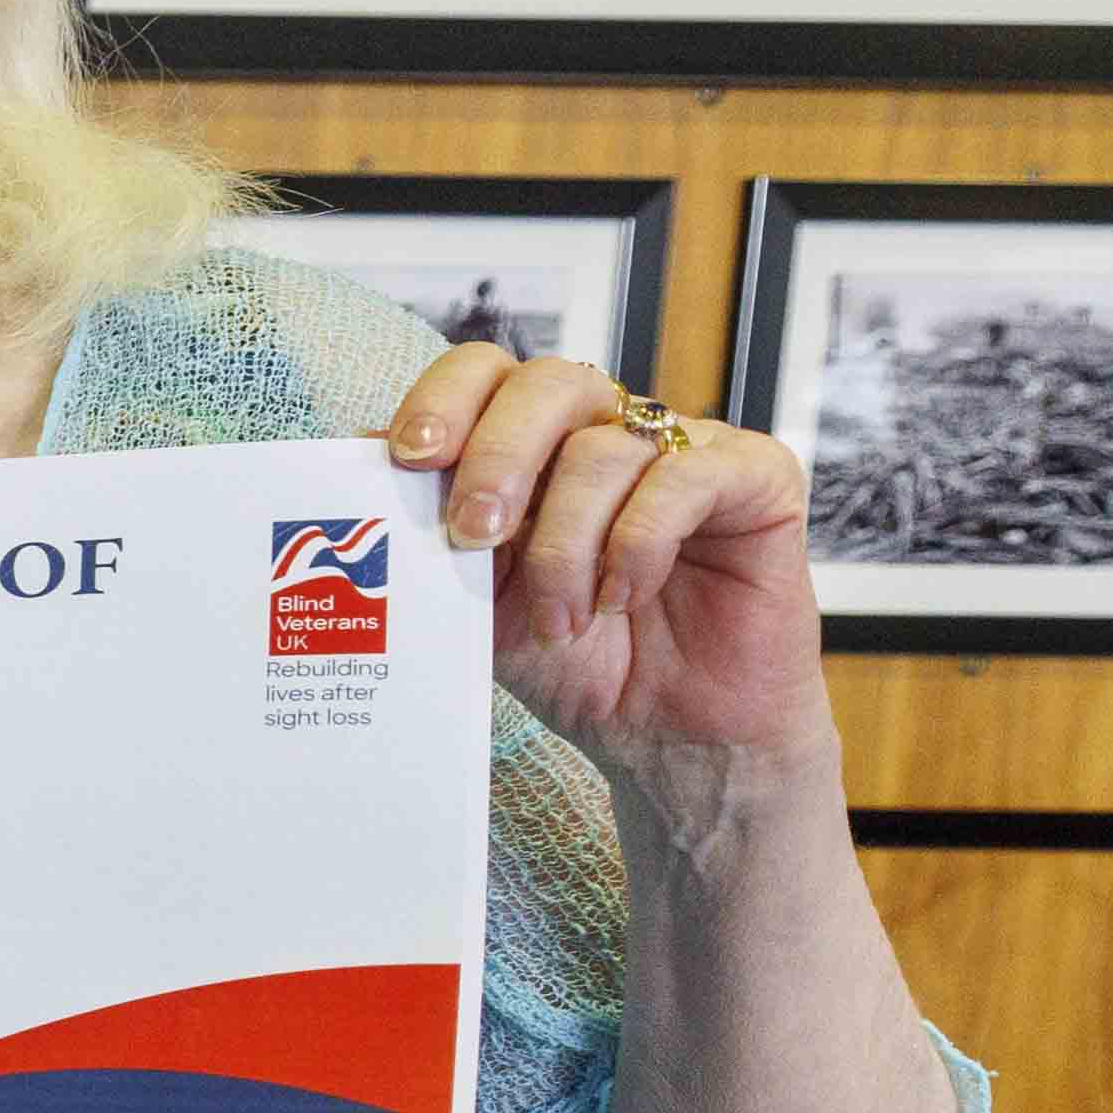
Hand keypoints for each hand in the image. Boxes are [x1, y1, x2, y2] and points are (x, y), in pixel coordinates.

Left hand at [388, 344, 841, 764]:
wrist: (672, 737)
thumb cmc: (578, 663)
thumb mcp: (478, 602)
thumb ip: (430, 537)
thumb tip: (356, 466)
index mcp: (539, 445)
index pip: (486, 374)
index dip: (444, 401)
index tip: (408, 459)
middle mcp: (611, 431)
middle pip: (548, 384)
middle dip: (496, 457)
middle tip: (474, 535)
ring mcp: (686, 449)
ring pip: (605, 448)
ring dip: (565, 543)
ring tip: (559, 618)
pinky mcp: (756, 478)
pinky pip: (686, 479)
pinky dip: (637, 545)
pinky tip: (622, 597)